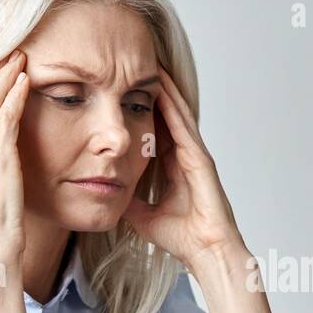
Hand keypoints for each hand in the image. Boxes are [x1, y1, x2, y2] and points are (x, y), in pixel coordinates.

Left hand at [123, 66, 245, 270]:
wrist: (206, 252)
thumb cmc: (183, 238)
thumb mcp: (142, 216)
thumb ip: (128, 201)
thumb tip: (105, 193)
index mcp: (172, 166)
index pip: (154, 128)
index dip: (139, 107)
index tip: (122, 87)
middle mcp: (184, 155)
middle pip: (165, 113)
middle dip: (152, 89)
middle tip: (135, 61)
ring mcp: (194, 154)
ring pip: (176, 112)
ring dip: (163, 87)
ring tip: (148, 61)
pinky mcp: (200, 158)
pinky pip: (184, 125)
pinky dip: (173, 104)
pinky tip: (161, 85)